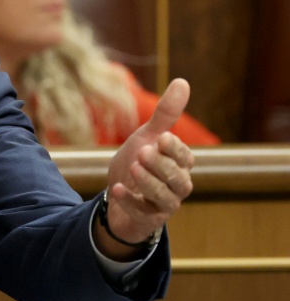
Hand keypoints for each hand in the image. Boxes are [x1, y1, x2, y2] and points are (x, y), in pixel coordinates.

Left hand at [97, 79, 194, 257]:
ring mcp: (164, 205)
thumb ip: (166, 114)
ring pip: (164, 197)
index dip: (175, 149)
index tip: (162, 137)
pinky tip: (116, 188)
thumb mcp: (148, 136)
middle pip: (177, 178)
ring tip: (132, 167)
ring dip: (148, 182)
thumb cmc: (139, 162)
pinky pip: (142, 213)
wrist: (118, 193)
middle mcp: (178, 186)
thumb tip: (182, 81)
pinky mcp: (147, 219)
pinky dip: (130, 201)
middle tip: (142, 152)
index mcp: (180, 165)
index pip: (185, 157)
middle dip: (160, 165)